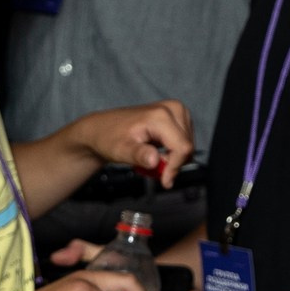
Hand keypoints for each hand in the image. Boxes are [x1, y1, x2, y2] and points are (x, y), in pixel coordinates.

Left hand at [69, 100, 193, 182]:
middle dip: (173, 163)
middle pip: (187, 146)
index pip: (183, 147)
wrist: (102, 128)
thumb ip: (139, 155)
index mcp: (161, 115)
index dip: (175, 167)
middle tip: (151, 168)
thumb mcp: (120, 150)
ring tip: (150, 158)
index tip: (164, 181)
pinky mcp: (177, 116)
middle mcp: (172, 109)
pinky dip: (173, 152)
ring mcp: (176, 111)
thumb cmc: (109, 138)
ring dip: (173, 158)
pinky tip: (156, 151)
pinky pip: (184, 141)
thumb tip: (154, 161)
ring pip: (187, 145)